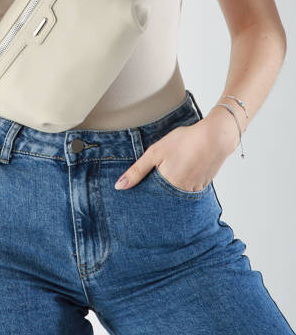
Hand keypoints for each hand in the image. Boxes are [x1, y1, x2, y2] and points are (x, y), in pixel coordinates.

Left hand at [114, 116, 235, 190]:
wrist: (215, 137)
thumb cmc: (184, 141)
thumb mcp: (155, 152)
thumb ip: (137, 171)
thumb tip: (119, 186)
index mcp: (166, 185)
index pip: (150, 197)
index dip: (143, 194)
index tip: (137, 194)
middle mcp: (180, 193)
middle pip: (163, 197)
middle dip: (157, 192)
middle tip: (157, 179)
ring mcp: (193, 191)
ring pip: (175, 194)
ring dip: (170, 189)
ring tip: (171, 172)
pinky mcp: (202, 186)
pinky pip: (188, 191)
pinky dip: (183, 184)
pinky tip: (183, 171)